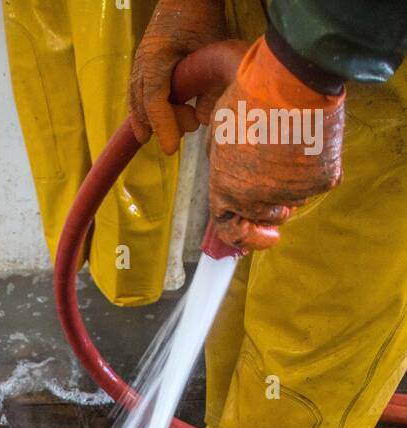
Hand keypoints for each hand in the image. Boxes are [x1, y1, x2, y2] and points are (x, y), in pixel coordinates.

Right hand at [129, 0, 227, 154]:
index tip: (170, 150)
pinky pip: (138, 95)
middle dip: (162, 124)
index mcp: (157, 57)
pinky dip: (144, 112)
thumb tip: (203, 122)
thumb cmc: (203, 17)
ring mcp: (139, 63)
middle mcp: (142, 62)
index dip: (162, 126)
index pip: (155, 101)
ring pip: (137, 102)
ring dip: (150, 121)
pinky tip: (150, 128)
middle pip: (143, 106)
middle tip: (189, 125)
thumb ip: (209, 86)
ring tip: (167, 132)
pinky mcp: (142, 64)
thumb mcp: (213, 50)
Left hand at [204, 37, 344, 249]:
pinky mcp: (321, 181)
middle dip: (270, 201)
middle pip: (265, 215)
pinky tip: (309, 141)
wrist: (292, 79)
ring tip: (289, 143)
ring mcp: (292, 192)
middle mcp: (258, 199)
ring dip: (291, 184)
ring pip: (293, 200)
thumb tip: (228, 174)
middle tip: (276, 168)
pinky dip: (315, 169)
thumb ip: (221, 163)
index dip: (243, 236)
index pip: (230, 230)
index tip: (261, 235)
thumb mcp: (218, 131)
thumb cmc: (251, 97)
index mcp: (227, 189)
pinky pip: (317, 183)